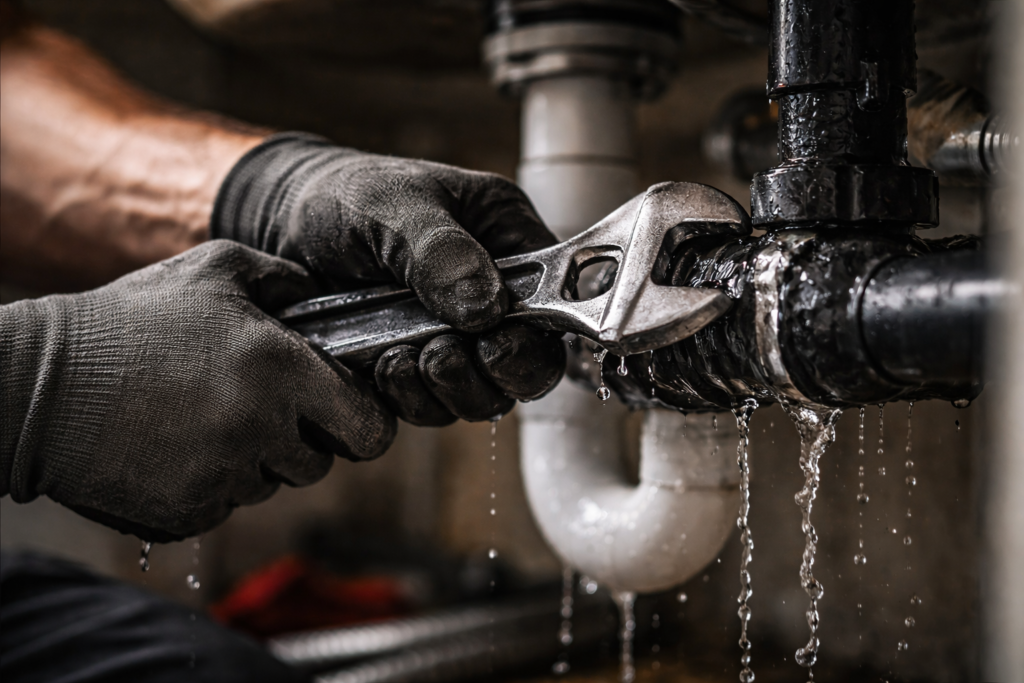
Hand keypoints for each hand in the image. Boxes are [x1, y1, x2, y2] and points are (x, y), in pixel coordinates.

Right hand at [0, 241, 395, 541]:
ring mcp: (225, 477)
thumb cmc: (131, 320)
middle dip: (301, 440)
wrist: (38, 385)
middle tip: (257, 407)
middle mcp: (263, 430)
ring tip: (201, 418)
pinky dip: (210, 483)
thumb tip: (323, 293)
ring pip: (271, 485)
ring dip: (253, 460)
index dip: (362, 422)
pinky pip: (225, 505)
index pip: (371, 430)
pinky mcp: (189, 512)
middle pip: (320, 463)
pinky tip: (173, 446)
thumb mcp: (213, 269)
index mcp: (284, 371)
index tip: (341, 413)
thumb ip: (284, 277)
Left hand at [212, 134, 565, 424]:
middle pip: (526, 366)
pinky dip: (409, 397)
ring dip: (445, 390)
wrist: (280, 224)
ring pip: (480, 395)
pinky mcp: (416, 367)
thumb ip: (442, 253)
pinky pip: (432, 405)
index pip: (555, 304)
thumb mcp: (395, 205)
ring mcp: (455, 337)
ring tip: (401, 357)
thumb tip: (486, 309)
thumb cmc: (344, 195)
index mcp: (508, 243)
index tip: (491, 342)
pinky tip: (379, 367)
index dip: (535, 337)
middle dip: (486, 374)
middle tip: (440, 354)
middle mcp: (492, 296)